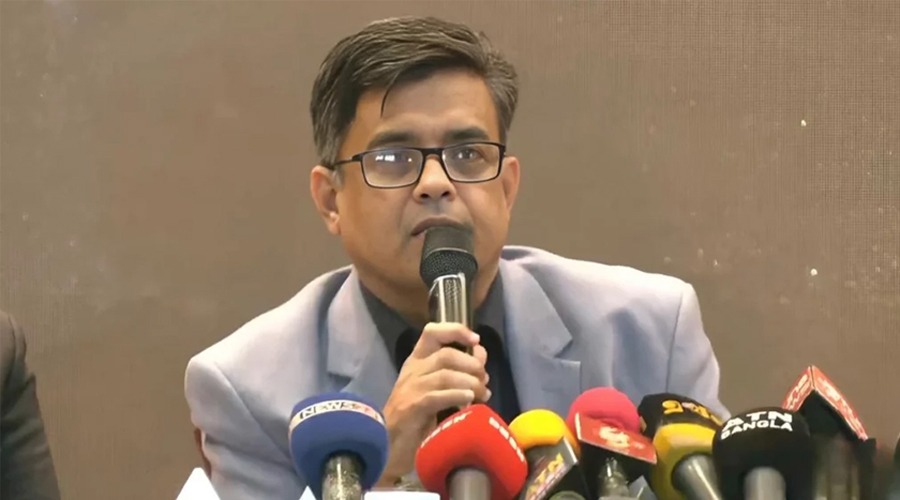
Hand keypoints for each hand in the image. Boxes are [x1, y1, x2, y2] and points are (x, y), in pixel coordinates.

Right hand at [376, 322, 488, 485]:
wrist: (389, 443)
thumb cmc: (416, 414)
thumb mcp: (437, 387)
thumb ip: (458, 369)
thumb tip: (480, 354)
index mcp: (417, 360)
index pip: (432, 332)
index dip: (456, 330)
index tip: (476, 340)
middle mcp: (413, 369)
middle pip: (446, 355)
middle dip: (471, 365)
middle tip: (484, 380)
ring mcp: (411, 388)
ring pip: (445, 375)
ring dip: (470, 383)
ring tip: (482, 394)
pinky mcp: (412, 407)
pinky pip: (437, 396)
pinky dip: (457, 396)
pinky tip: (468, 401)